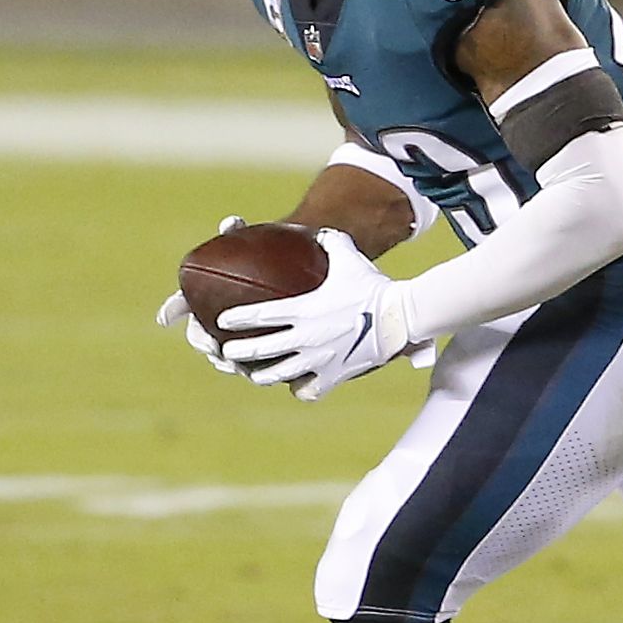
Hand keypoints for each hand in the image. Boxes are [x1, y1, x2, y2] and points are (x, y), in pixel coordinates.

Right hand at [156, 217, 254, 377]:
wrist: (287, 272)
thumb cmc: (260, 257)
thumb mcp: (249, 245)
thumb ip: (237, 234)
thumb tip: (231, 222)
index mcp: (202, 297)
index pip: (180, 303)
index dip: (171, 310)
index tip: (166, 318)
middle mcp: (212, 320)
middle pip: (199, 336)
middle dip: (202, 344)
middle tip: (214, 347)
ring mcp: (232, 338)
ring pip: (224, 357)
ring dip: (227, 363)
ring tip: (237, 366)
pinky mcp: (256, 352)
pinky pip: (253, 366)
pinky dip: (257, 371)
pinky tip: (267, 373)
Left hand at [216, 228, 408, 401]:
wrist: (401, 315)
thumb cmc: (373, 285)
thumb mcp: (349, 257)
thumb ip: (330, 241)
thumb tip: (320, 231)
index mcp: (302, 309)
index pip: (257, 315)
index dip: (235, 319)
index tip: (222, 320)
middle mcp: (306, 337)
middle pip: (259, 350)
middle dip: (236, 352)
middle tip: (226, 351)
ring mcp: (319, 359)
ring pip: (278, 374)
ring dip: (262, 375)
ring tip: (254, 374)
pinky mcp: (335, 375)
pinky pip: (310, 390)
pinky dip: (301, 389)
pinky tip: (297, 386)